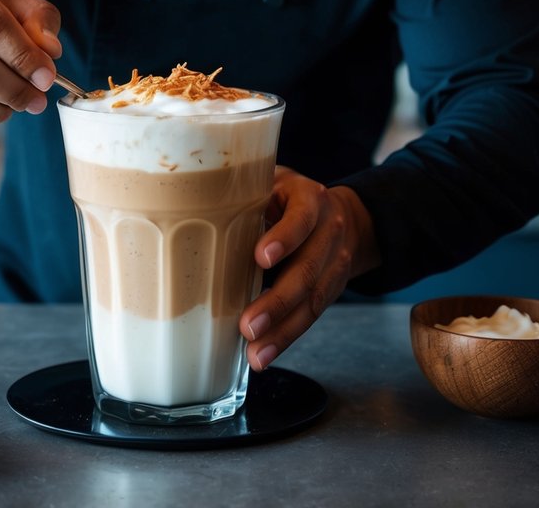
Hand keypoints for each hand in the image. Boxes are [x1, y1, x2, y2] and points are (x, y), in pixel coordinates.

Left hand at [239, 167, 379, 370]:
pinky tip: (265, 353)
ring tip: (255, 354)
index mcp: (310, 199)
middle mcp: (329, 231)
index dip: (284, 238)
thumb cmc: (290, 199)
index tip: (260, 258)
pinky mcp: (333, 290)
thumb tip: (193, 202)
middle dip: (278, 302)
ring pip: (312, 301)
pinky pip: (311, 316)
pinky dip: (287, 337)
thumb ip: (246, 193)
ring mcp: (335, 263)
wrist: (345, 217)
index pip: (301, 218)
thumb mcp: (273, 183)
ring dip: (282, 331)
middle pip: (308, 269)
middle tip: (247, 326)